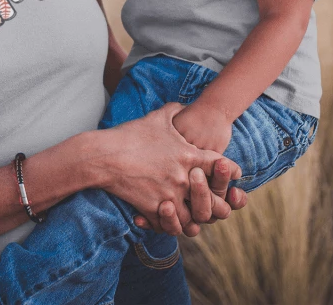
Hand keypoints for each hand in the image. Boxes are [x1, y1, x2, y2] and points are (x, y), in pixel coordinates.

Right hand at [97, 102, 242, 235]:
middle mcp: (184, 178)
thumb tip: (184, 105)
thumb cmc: (129, 135)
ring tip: (190, 215)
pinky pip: (169, 225)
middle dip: (216, 202)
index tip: (229, 172)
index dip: (229, 170)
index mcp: (188, 156)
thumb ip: (175, 111)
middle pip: (213, 200)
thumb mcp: (156, 118)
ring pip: (193, 218)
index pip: (222, 166)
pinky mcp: (154, 209)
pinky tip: (169, 219)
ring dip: (192, 217)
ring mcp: (169, 196)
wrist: (103, 156)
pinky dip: (170, 224)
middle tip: (216, 202)